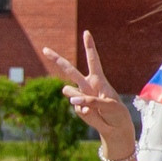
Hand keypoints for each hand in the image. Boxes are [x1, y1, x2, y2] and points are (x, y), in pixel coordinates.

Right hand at [40, 32, 135, 155]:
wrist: (115, 128)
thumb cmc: (117, 113)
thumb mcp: (110, 105)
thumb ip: (91, 101)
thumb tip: (71, 100)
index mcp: (98, 79)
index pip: (93, 60)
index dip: (89, 46)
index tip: (86, 32)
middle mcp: (87, 85)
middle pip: (70, 70)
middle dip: (57, 59)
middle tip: (45, 49)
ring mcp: (80, 96)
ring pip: (69, 91)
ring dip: (77, 96)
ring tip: (92, 105)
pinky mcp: (77, 107)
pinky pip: (76, 107)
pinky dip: (85, 112)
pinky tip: (93, 115)